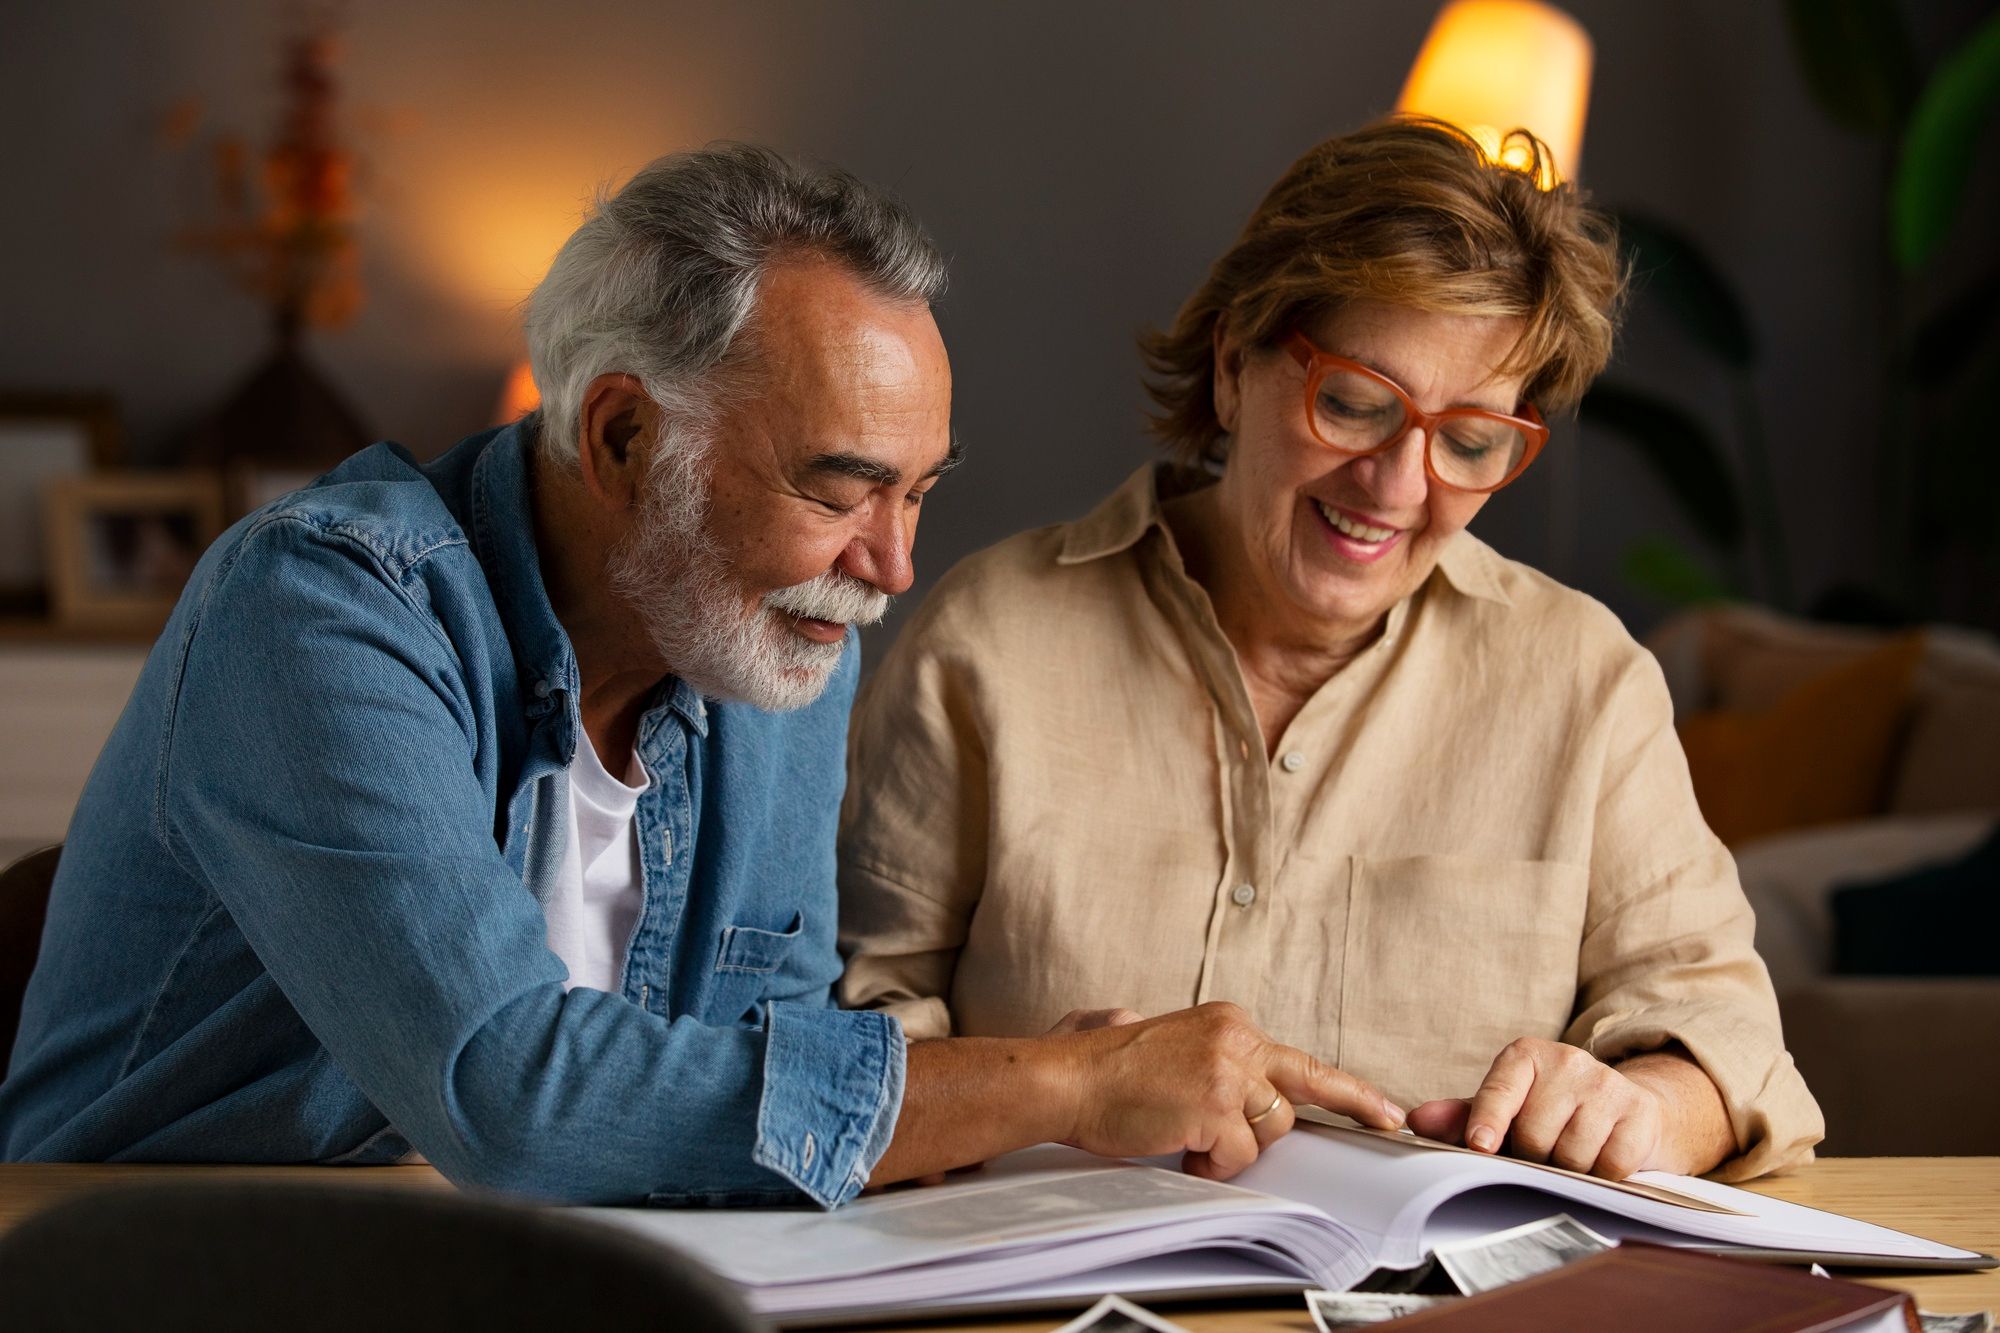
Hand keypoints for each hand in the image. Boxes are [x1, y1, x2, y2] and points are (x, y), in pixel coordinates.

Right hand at [1055, 1001, 1404, 1181]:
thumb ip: (1220, 1064)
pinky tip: (1178, 1147)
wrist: (1069, 1078)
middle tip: (1381, 1121)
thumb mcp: (1177, 1046)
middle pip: (1297, 1092)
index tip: (1385, 1110)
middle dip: (1325, 1113)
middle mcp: (1236, 1039)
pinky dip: (1211, 1164)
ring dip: (1231, 1147)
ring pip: (1269, 1131)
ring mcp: (1228, 1071)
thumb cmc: (1110, 1072)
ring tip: (1186, 1136)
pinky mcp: (1215, 1104)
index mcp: (1228, 1023)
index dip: (1349, 1090)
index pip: (1300, 1059)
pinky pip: (1238, 1155)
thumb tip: (1253, 1097)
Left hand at [1405, 1038, 1664, 1179]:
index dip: (1488, 1120)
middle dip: (1535, 1156)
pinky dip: (1601, 1174)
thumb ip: (1463, 1116)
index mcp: (1526, 1056)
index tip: (1480, 1145)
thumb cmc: (1556, 1111)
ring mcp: (1606, 1084)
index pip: (1499, 1090)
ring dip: (1568, 1169)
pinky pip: (1609, 1165)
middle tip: (1544, 1150)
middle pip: (1534, 1135)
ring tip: (1573, 1152)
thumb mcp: (1509, 1109)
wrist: (1632, 1108)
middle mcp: (1567, 1061)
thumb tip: (1416, 1121)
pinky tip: (1601, 1158)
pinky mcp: (1639, 1113)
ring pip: (1571, 1155)